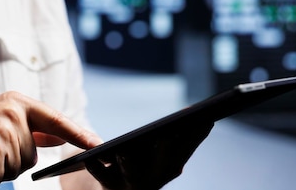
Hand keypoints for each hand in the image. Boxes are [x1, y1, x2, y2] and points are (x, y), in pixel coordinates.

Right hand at [0, 91, 101, 187]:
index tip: (98, 144)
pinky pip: (2, 177)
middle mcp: (14, 111)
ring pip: (19, 168)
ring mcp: (4, 129)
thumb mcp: (0, 121)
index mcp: (17, 102)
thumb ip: (31, 127)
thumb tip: (60, 135)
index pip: (55, 119)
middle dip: (12, 161)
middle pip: (33, 155)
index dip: (78, 133)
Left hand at [85, 122, 213, 189]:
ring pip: (132, 175)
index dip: (196, 137)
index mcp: (170, 166)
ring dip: (129, 164)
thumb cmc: (141, 163)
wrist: (116, 189)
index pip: (186, 150)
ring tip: (122, 151)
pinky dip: (97, 170)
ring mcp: (133, 185)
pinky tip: (90, 159)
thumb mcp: (158, 150)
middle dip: (165, 151)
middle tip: (165, 136)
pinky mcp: (111, 187)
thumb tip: (193, 113)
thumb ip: (172, 137)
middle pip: (163, 166)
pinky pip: (102, 179)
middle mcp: (155, 179)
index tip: (206, 120)